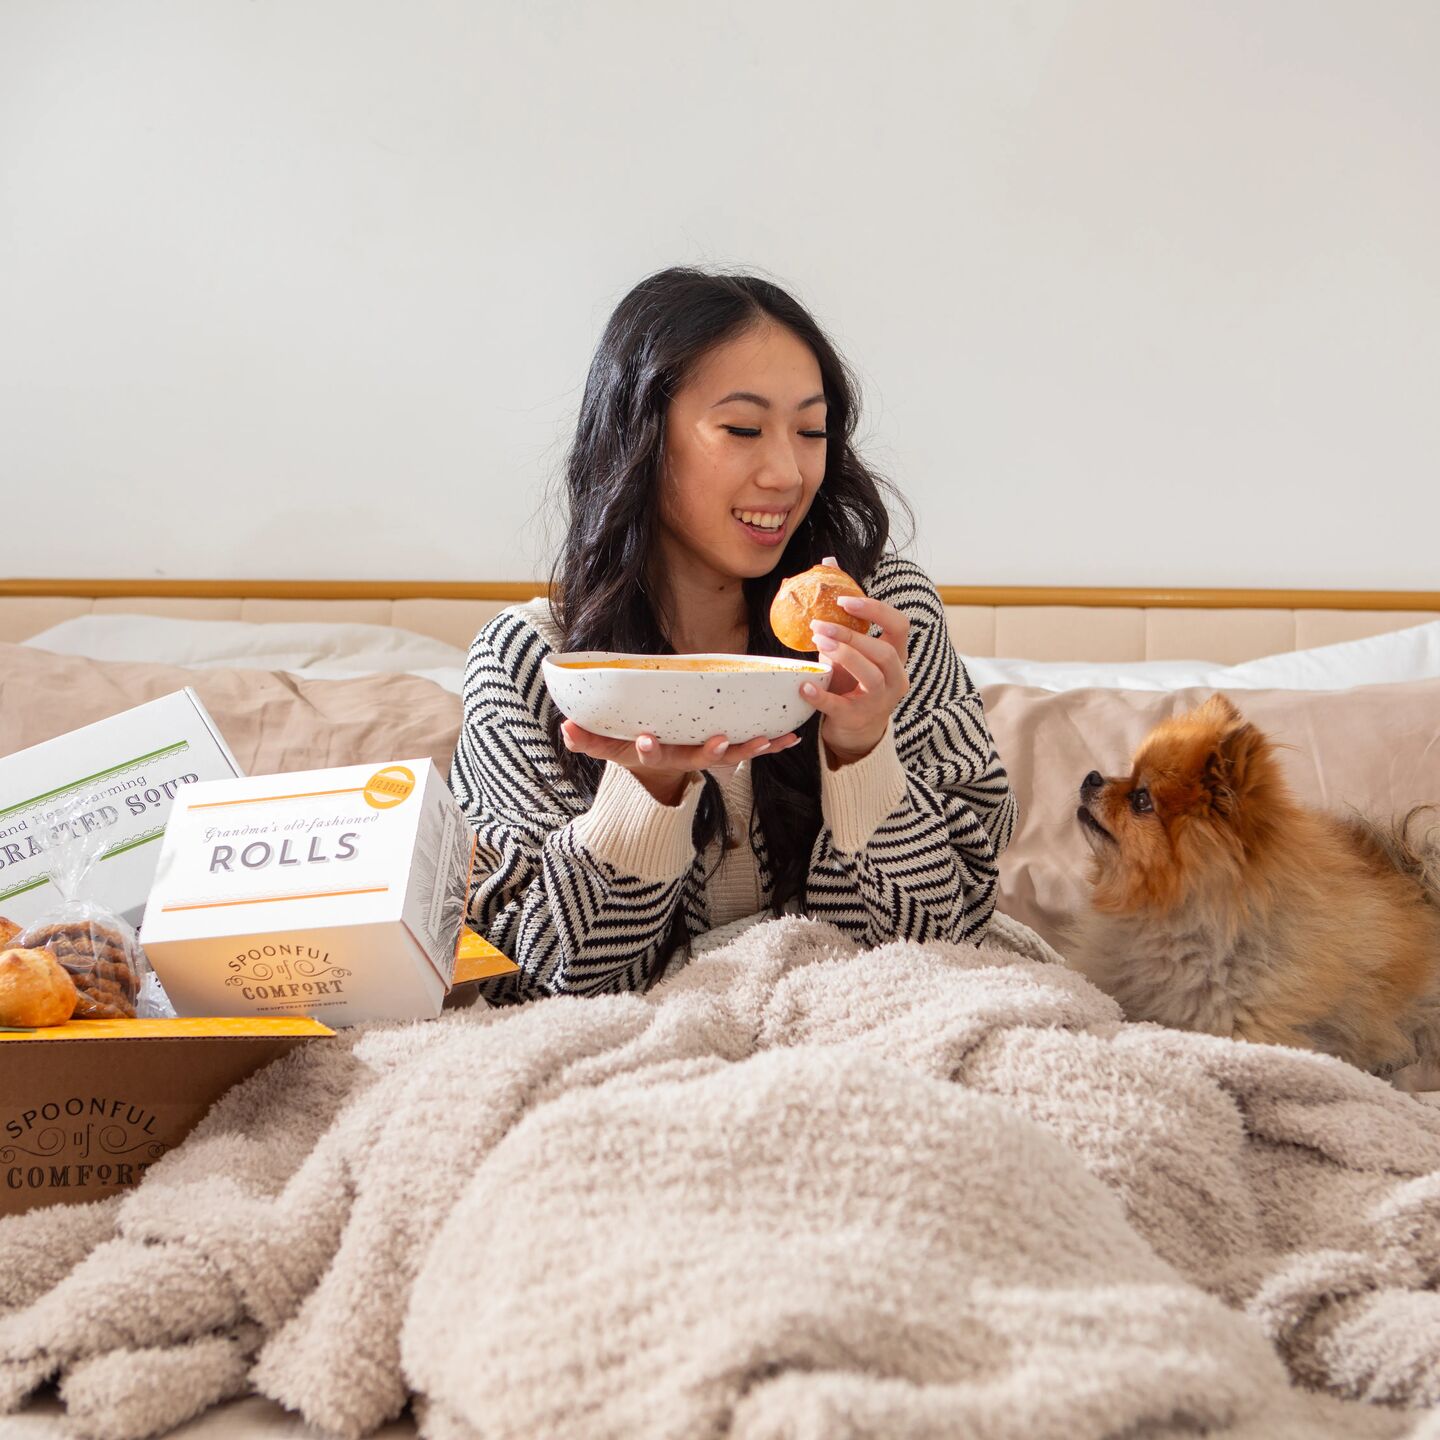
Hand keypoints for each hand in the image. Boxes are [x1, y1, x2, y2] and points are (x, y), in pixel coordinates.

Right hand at [560, 721, 799, 804]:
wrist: (659, 771)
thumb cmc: (632, 752)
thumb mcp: (608, 749)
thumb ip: (589, 740)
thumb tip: (565, 728)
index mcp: (658, 755)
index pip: (651, 753)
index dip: (647, 748)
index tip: (644, 738)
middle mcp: (686, 759)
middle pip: (700, 758)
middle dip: (712, 751)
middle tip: (721, 742)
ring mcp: (709, 757)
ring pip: (733, 755)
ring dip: (752, 748)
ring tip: (771, 740)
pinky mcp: (728, 751)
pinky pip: (752, 748)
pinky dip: (772, 743)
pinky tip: (793, 737)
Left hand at [801, 558, 908, 765]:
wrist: (854, 727)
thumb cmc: (852, 679)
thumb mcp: (851, 646)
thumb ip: (844, 611)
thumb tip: (829, 560)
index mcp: (897, 655)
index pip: (900, 626)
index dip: (876, 611)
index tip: (845, 601)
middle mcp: (896, 677)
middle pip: (884, 651)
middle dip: (851, 635)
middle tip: (819, 625)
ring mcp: (881, 701)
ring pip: (871, 676)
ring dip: (843, 657)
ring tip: (816, 644)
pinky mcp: (859, 718)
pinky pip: (841, 706)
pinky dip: (821, 695)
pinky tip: (803, 686)